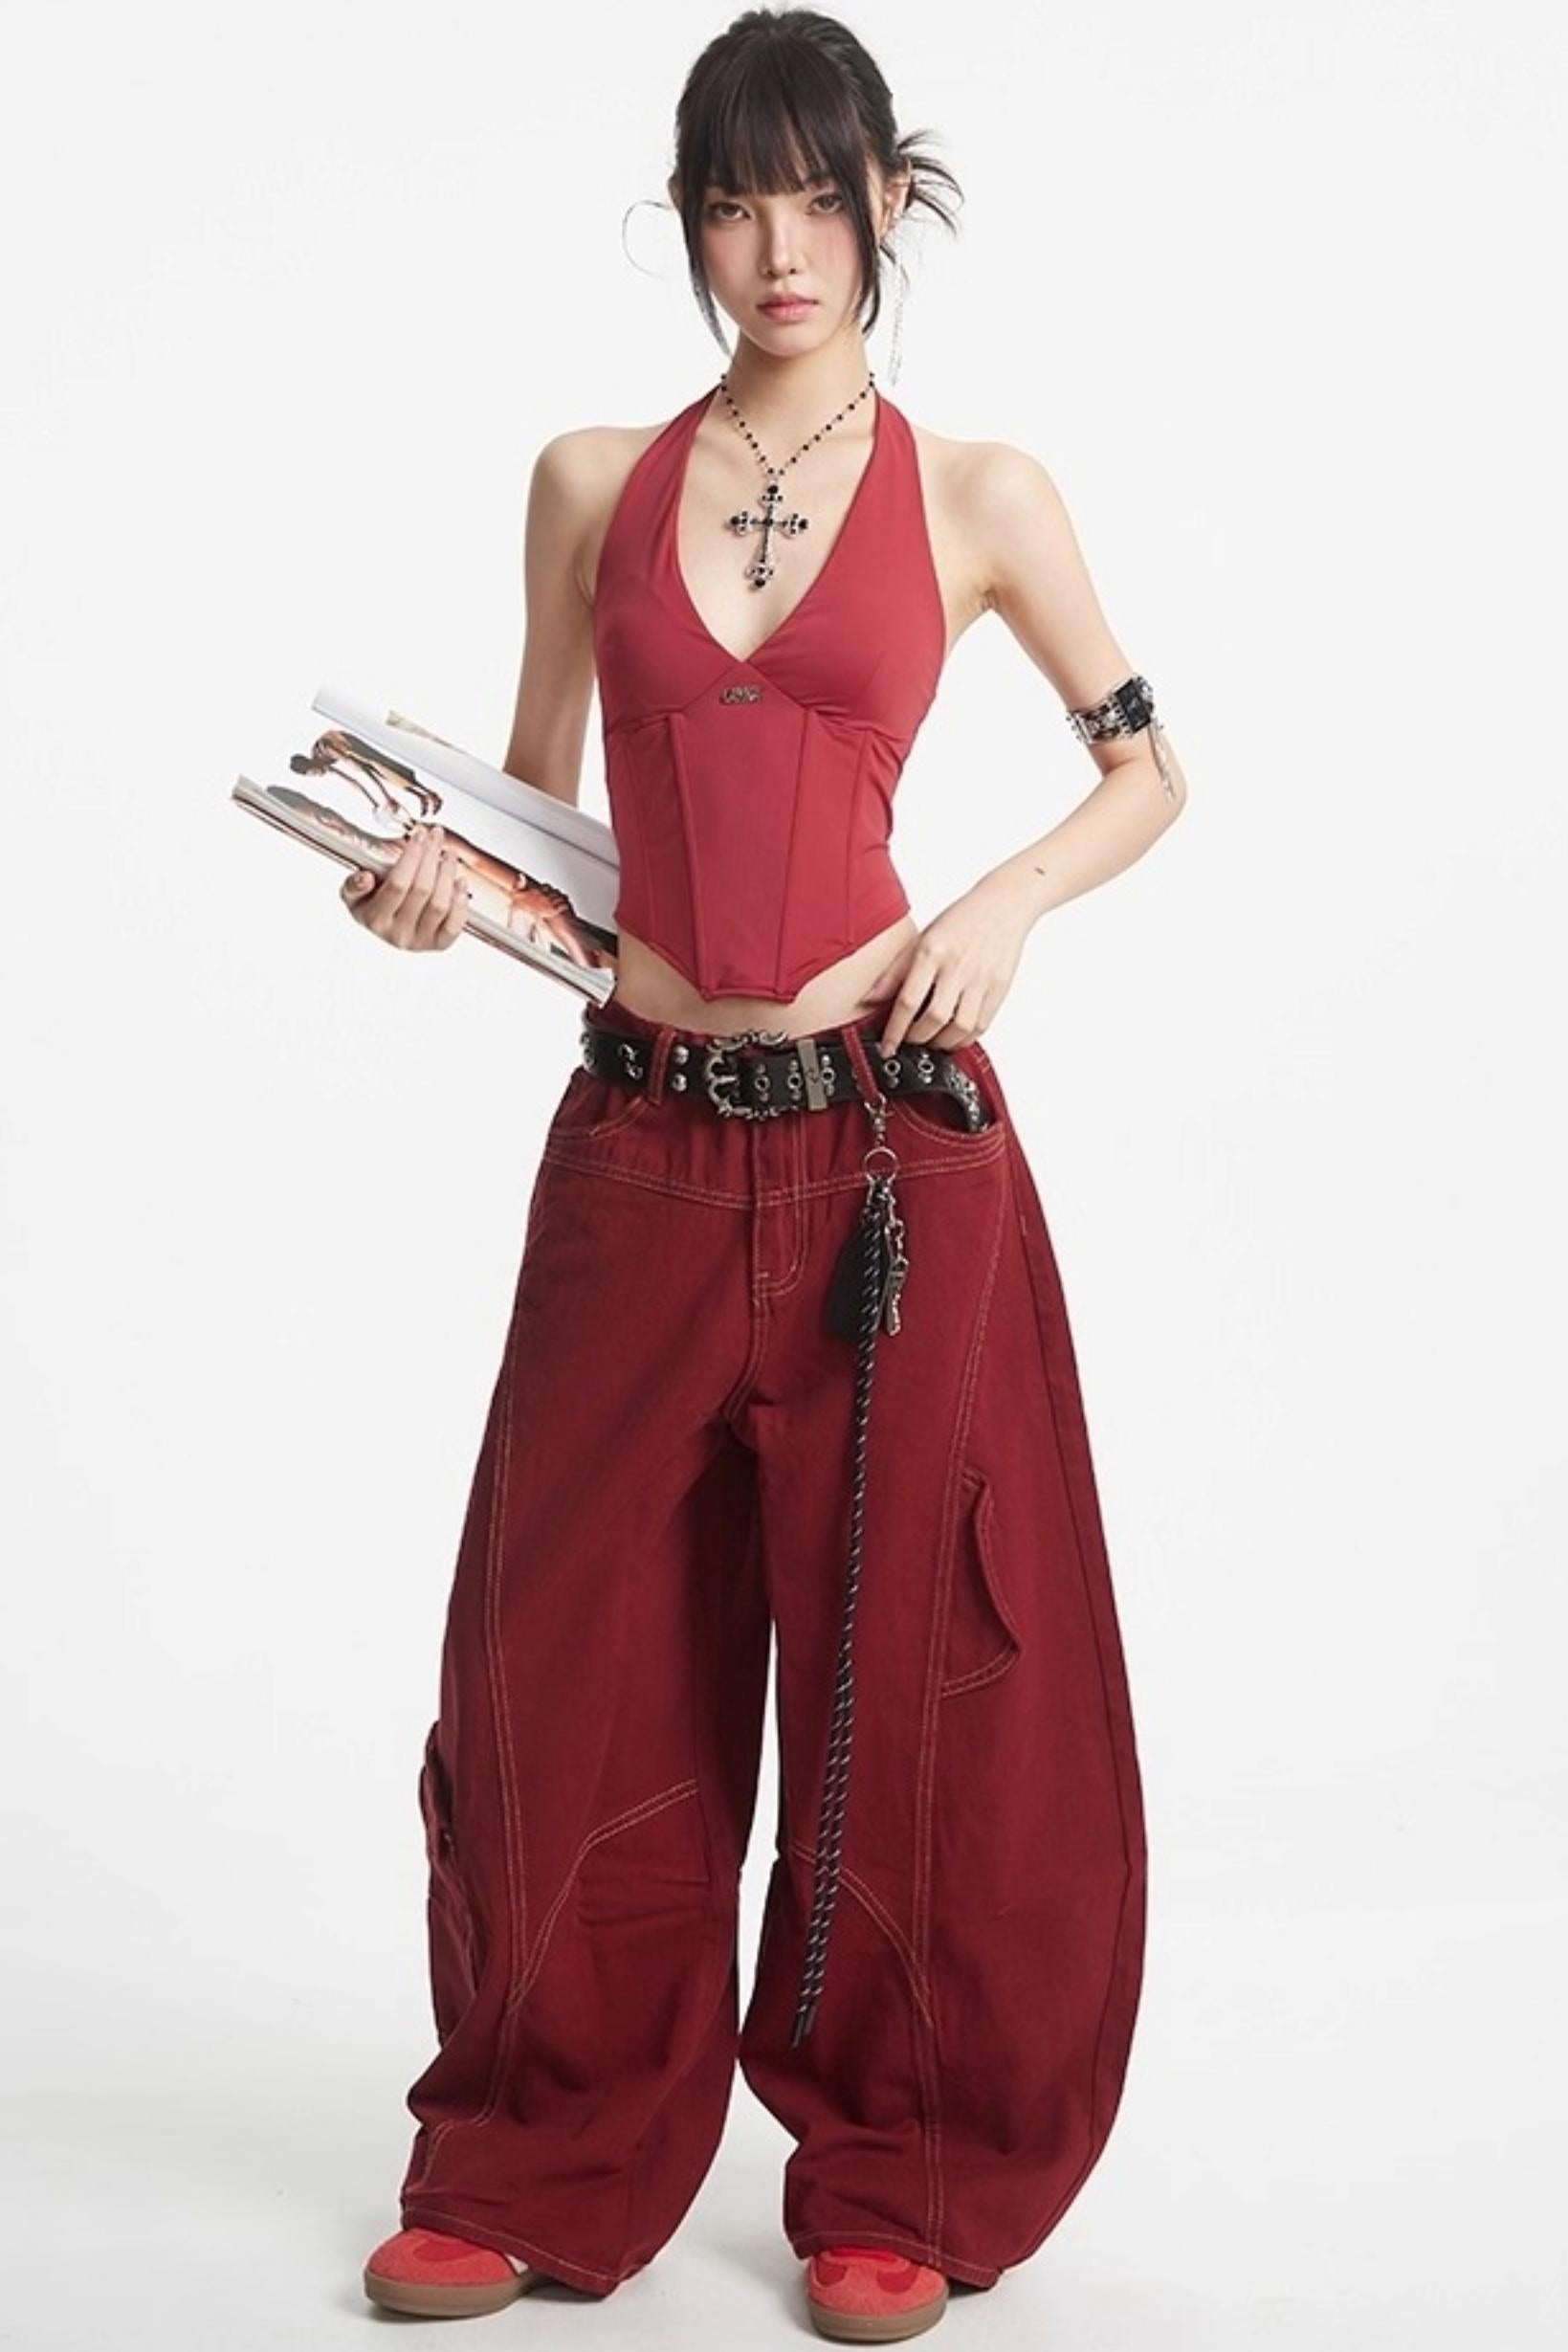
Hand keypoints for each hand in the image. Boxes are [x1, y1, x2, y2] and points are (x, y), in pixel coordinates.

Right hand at [341, 823, 470, 951]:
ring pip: (439, 904)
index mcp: (375, 918)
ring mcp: (419, 940)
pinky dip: (460, 902)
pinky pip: (454, 924)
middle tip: (436, 836)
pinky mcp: (438, 944)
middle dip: (431, 857)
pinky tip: (459, 882)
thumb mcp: (353, 893)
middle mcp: (397, 933)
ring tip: (448, 854)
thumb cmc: (372, 904)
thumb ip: (354, 884)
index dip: (412, 857)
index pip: (397, 884)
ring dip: (447, 874)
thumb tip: (365, 877)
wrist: (385, 928)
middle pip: (421, 890)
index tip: (419, 835)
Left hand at [860, 874, 1032, 1055]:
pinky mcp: (1000, 988)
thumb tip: (868, 999)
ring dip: (942, 1043)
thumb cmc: (960, 921)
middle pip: (934, 1018)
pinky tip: (953, 1036)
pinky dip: (964, 1038)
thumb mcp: (921, 939)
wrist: (1003, 905)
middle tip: (909, 1041)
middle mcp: (957, 965)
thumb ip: (894, 972)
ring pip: (960, 1028)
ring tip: (932, 1040)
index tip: (887, 1047)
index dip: (895, 1030)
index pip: (908, 1001)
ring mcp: (981, 978)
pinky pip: (981, 1025)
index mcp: (932, 951)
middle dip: (917, 1038)